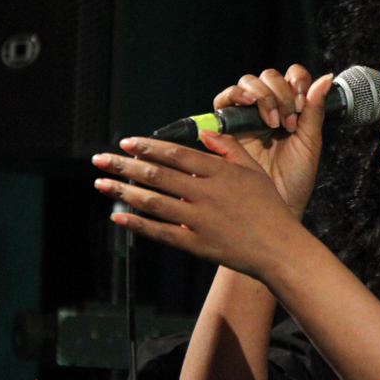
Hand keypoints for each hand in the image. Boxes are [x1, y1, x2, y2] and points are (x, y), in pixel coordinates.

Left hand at [93, 134, 306, 279]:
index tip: (127, 142)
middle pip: (157, 174)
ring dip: (123, 191)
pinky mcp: (195, 244)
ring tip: (101, 183)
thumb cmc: (269, 208)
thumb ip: (229, 148)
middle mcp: (205, 193)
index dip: (148, 146)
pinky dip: (137, 224)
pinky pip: (160, 232)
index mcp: (219, 172)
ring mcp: (198, 220)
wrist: (279, 248)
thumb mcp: (253, 170)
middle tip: (100, 159)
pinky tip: (118, 216)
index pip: (175, 153)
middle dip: (124, 165)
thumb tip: (204, 132)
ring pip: (153, 201)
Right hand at [212, 66, 332, 217]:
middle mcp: (267, 108)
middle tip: (289, 121)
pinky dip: (236, 95)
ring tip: (272, 121)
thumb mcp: (310, 142)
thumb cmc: (295, 179)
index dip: (297, 83)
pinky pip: (224, 99)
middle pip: (269, 77)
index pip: (292, 77)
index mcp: (290, 109)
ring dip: (263, 95)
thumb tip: (326, 78)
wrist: (277, 204)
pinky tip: (249, 105)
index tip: (302, 106)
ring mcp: (246, 116)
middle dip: (281, 93)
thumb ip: (314, 109)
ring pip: (248, 83)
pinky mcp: (227, 125)